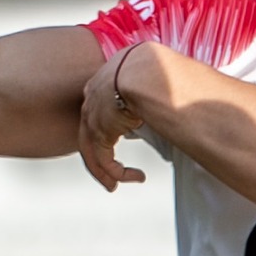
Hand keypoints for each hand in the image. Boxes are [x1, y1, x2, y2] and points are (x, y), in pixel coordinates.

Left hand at [78, 46, 151, 192]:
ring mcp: (91, 116)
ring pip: (92, 152)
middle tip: (108, 175)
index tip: (116, 140)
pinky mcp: (99, 133)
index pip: (98, 111)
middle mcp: (91, 99)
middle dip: (98, 158)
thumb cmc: (156, 69)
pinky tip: (137, 177)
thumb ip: (150, 94)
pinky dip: (118, 173)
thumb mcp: (150, 81)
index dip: (106, 129)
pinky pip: (104, 160)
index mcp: (102, 82)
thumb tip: (167, 102)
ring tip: (115, 185)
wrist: (145, 71)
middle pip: (88, 135)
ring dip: (105, 172)